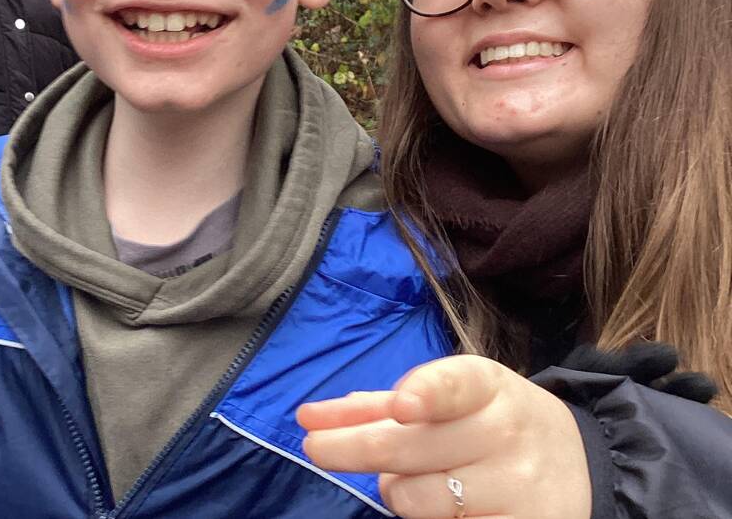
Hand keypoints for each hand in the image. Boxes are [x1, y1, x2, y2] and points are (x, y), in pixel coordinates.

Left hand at [297, 355, 590, 518]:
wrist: (581, 464)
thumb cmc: (489, 423)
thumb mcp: (449, 398)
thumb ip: (377, 404)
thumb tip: (310, 416)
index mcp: (487, 387)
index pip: (455, 385)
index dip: (426, 393)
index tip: (401, 405)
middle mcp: (505, 432)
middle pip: (411, 447)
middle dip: (351, 447)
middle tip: (315, 446)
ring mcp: (515, 488)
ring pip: (419, 499)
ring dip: (396, 492)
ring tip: (411, 481)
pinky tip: (441, 507)